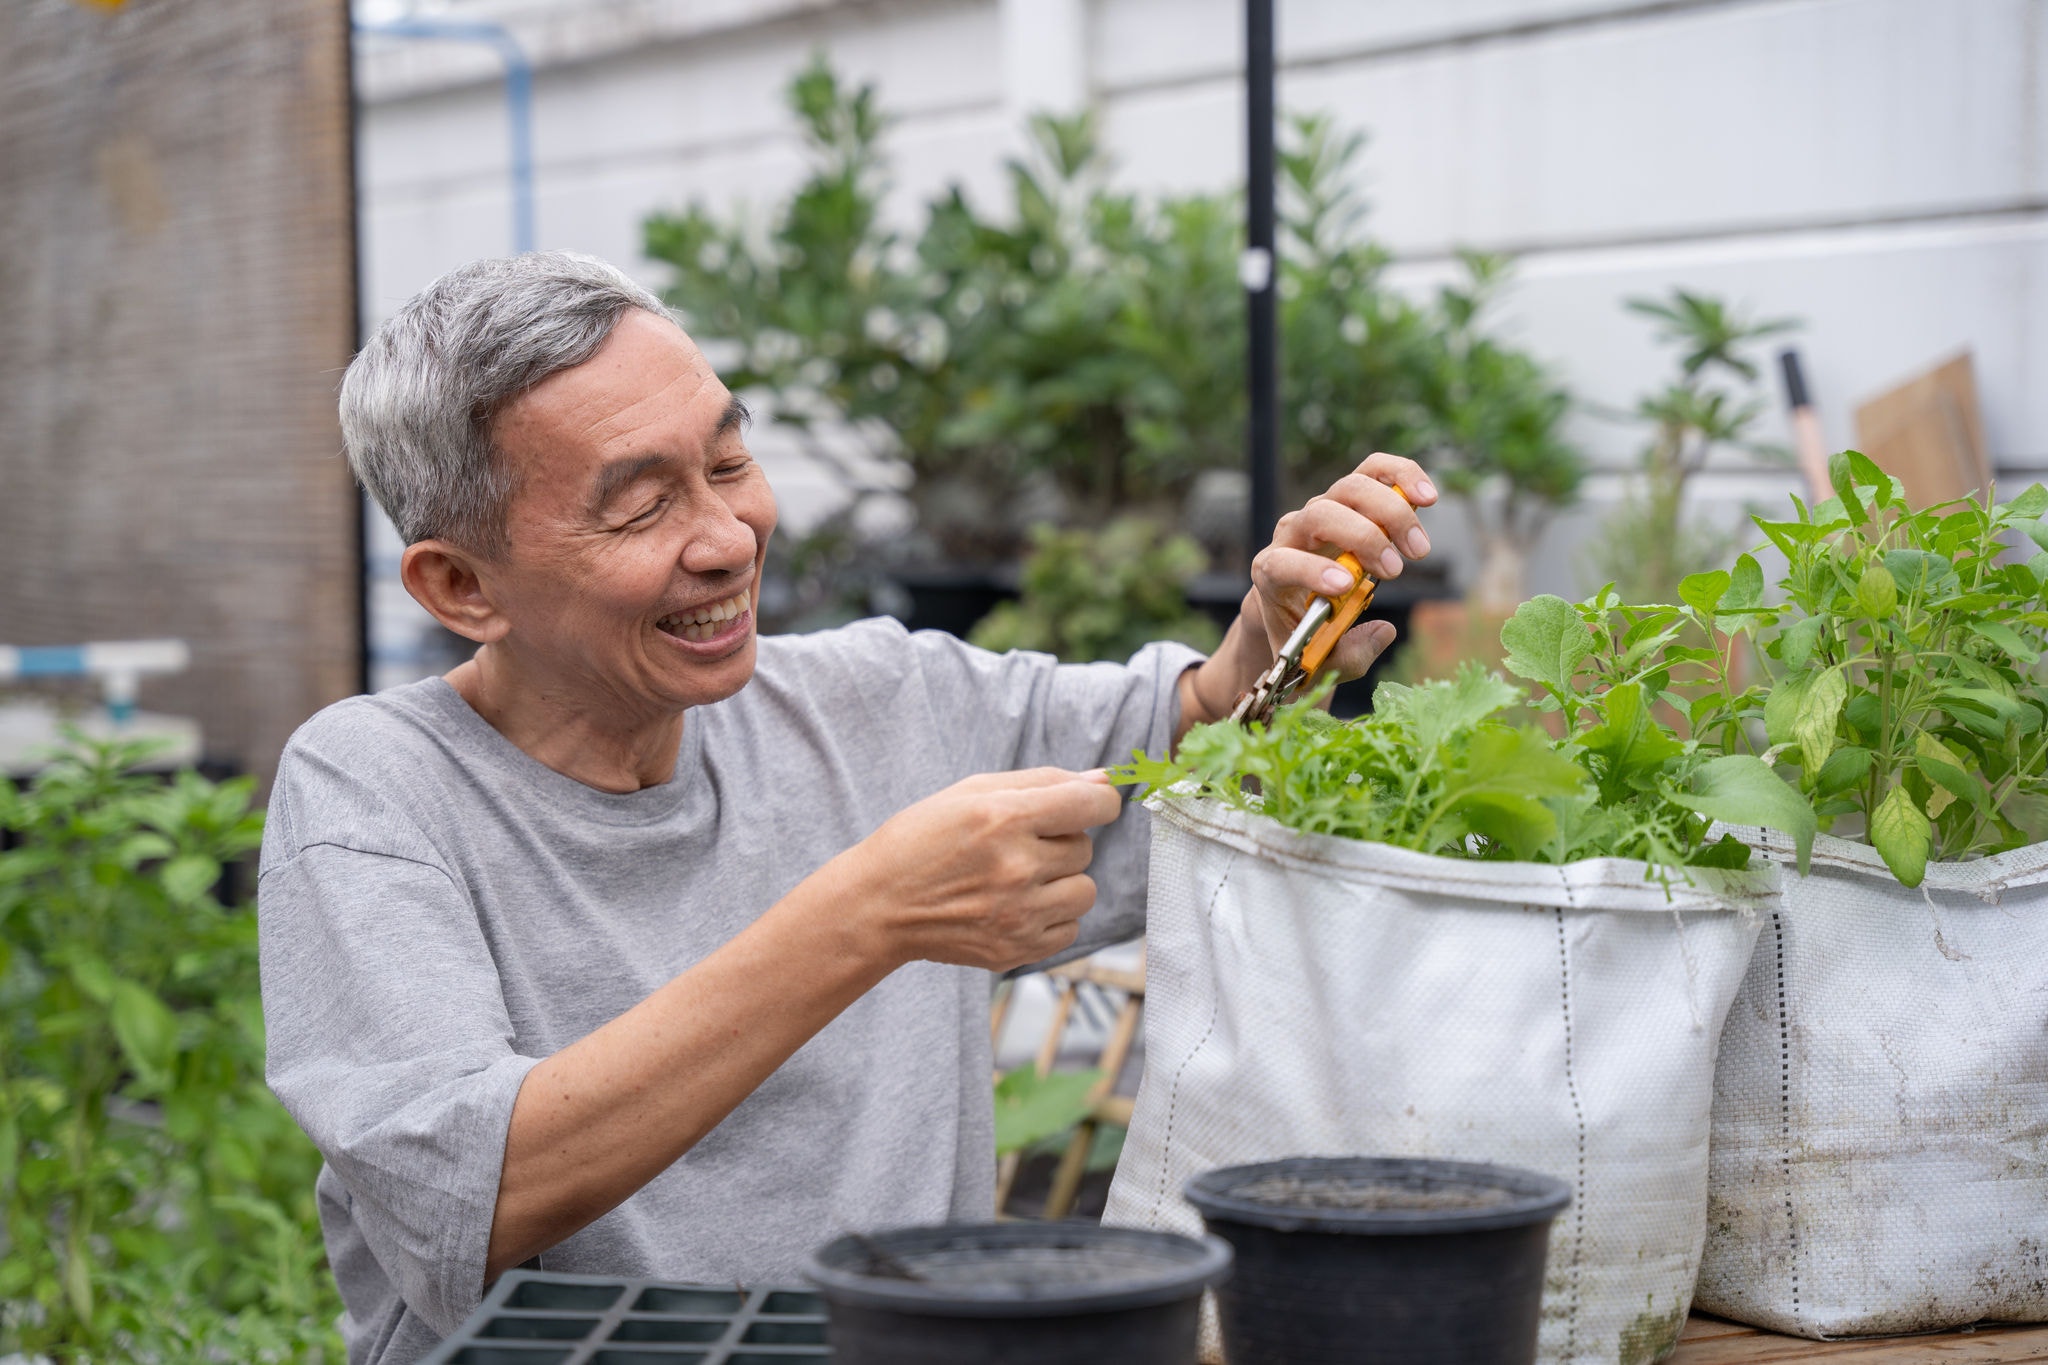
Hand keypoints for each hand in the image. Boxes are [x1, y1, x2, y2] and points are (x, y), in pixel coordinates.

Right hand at [839, 768, 1122, 972]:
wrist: (879, 904)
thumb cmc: (922, 839)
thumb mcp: (973, 792)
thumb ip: (1043, 781)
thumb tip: (1103, 780)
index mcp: (1004, 818)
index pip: (1093, 806)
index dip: (1100, 802)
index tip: (1090, 806)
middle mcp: (1016, 867)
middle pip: (1085, 848)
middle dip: (1060, 842)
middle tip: (1017, 845)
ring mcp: (1017, 914)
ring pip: (1084, 891)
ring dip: (1062, 882)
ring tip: (1020, 878)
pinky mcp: (1015, 949)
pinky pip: (1070, 929)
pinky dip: (1051, 917)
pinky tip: (1015, 906)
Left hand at [1245, 452, 1437, 680]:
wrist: (1299, 604)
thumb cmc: (1306, 636)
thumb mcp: (1319, 663)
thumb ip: (1348, 656)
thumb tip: (1383, 631)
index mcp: (1271, 575)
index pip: (1280, 562)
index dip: (1310, 570)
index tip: (1345, 587)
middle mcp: (1292, 535)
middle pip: (1321, 514)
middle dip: (1363, 538)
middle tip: (1397, 570)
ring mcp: (1321, 509)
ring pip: (1351, 488)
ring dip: (1391, 514)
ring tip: (1418, 549)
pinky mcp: (1349, 497)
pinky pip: (1374, 471)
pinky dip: (1402, 476)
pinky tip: (1427, 497)